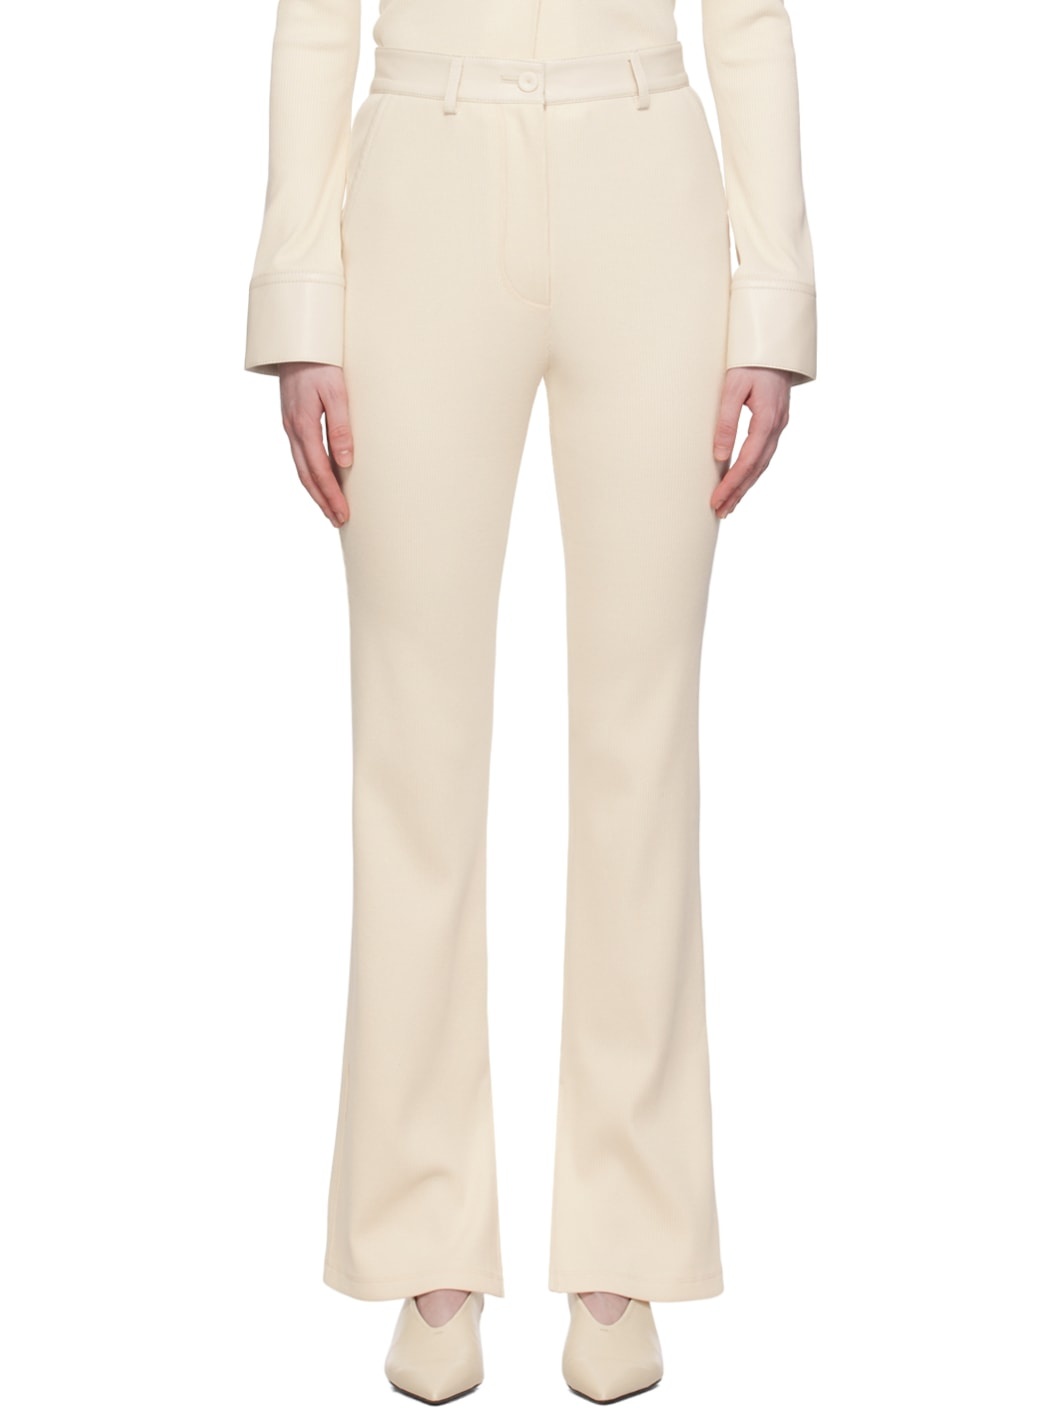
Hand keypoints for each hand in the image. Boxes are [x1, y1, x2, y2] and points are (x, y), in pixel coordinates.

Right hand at [277, 362, 352, 527]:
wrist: (295, 341)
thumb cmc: (321, 362)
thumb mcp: (336, 391)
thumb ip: (341, 426)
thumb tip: (344, 461)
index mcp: (303, 425)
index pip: (318, 470)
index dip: (331, 494)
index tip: (342, 513)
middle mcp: (293, 430)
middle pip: (306, 476)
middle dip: (322, 500)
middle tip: (337, 520)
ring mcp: (290, 426)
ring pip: (301, 468)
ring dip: (315, 491)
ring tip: (329, 509)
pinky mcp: (293, 421)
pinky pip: (300, 456)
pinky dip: (309, 474)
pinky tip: (319, 480)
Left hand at [711, 367, 793, 518]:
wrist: (775, 343)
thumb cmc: (751, 361)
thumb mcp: (733, 387)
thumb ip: (726, 420)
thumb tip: (720, 455)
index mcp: (767, 419)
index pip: (748, 461)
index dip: (732, 483)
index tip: (716, 500)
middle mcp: (777, 426)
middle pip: (757, 469)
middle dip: (738, 492)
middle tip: (720, 511)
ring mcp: (780, 425)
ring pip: (762, 464)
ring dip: (746, 486)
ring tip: (729, 504)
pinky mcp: (776, 422)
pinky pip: (764, 454)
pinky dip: (752, 471)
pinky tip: (742, 481)